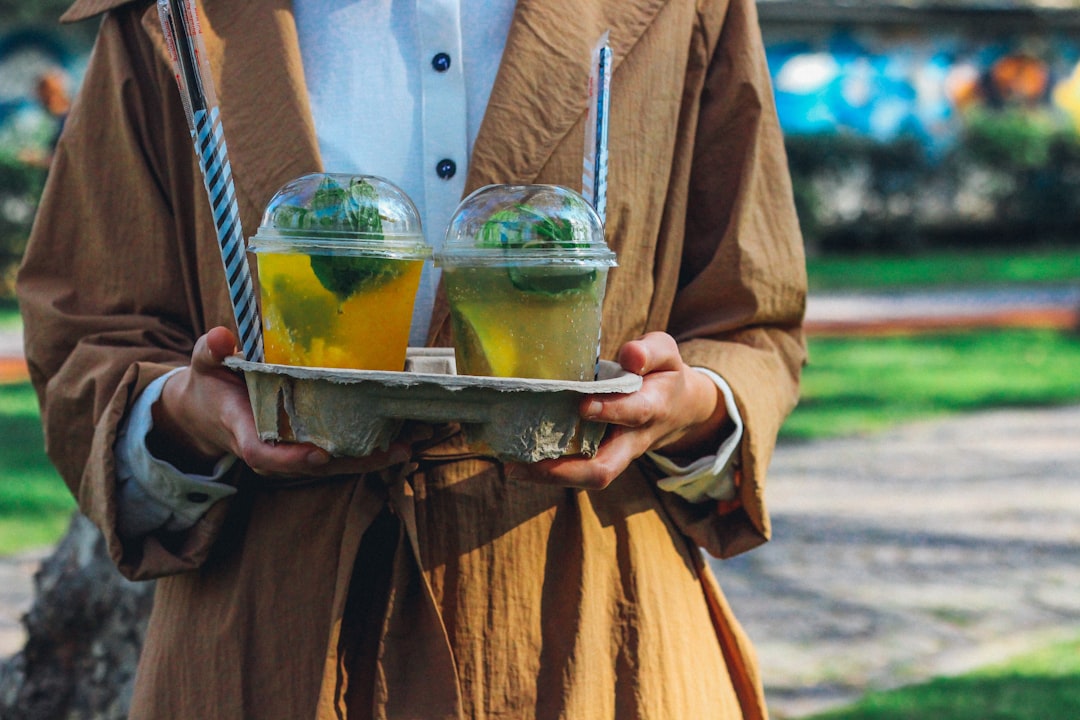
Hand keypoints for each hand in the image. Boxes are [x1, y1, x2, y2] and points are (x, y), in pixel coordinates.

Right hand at [151, 327, 411, 476]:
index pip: (264, 454)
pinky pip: (338, 456)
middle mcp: (272, 451)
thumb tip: (220, 335)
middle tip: (393, 450)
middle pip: (314, 466)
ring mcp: (291, 454)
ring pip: (333, 464)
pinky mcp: (307, 449)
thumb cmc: (212, 386)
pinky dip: (368, 451)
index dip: (291, 459)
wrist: (209, 414)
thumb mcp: (205, 366)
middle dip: (353, 462)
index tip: (318, 454)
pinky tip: (400, 441)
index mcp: (244, 432)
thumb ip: (211, 351)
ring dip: (371, 459)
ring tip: (407, 446)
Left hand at [505, 332, 728, 489]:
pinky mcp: (601, 456)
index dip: (611, 410)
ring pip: (587, 477)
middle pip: (604, 468)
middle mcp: (632, 440)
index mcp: (653, 408)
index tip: (583, 405)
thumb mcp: (667, 354)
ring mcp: (615, 454)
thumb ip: (650, 352)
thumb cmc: (664, 376)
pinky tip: (516, 461)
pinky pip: (576, 471)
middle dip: (567, 470)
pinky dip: (547, 469)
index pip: (634, 413)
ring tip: (512, 467)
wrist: (679, 409)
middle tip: (530, 462)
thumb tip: (629, 356)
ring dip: (549, 476)